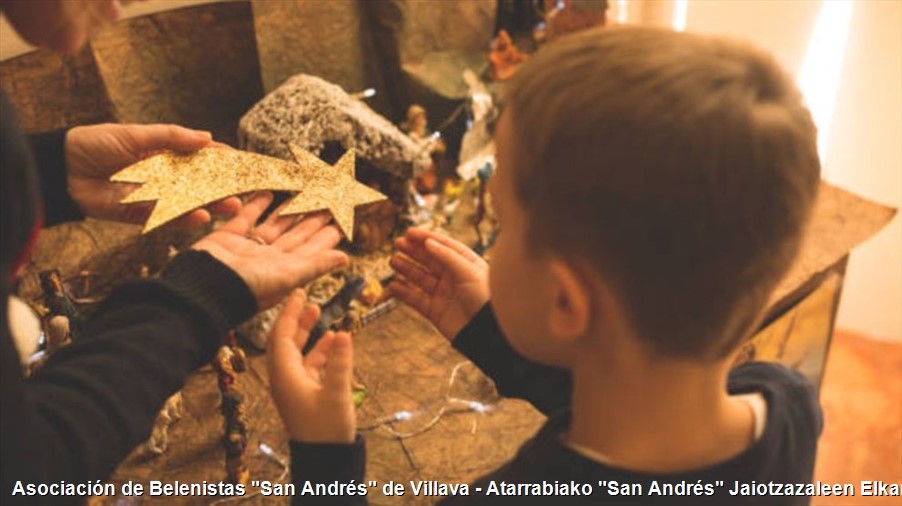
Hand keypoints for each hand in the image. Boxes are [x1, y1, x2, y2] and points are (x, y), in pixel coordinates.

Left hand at [65, 123, 239, 225]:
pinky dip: (185, 219)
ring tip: (231, 206)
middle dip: (224, 186)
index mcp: (166, 152)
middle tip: (244, 191)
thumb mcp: (135, 134)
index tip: (245, 164)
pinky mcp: (144, 214)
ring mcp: (156, 195)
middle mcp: (166, 175)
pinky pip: (169, 218)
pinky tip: (200, 217)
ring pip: (190, 202)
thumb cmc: (96, 144)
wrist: (62, 170)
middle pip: (201, 182)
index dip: (223, 160)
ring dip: (211, 205)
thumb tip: (208, 137)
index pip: (201, 156)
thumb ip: (171, 137)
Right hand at [192, 192, 348, 309]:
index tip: (339, 223)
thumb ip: (315, 265)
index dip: (325, 238)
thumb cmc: (245, 288)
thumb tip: (344, 259)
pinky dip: (256, 205)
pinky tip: (269, 192)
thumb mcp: (287, 277)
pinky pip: (245, 218)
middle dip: (311, 220)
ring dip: (288, 211)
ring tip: (303, 194)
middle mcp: (268, 260)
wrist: (202, 287)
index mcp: (284, 271)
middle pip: (295, 236)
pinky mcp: (227, 237)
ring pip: (273, 225)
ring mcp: (248, 249)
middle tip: (326, 202)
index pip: (311, 251)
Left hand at [268, 289, 354, 443]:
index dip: (289, 313)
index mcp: (285, 376)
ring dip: (306, 332)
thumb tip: (344, 332)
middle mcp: (284, 378)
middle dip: (294, 318)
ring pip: (296, 351)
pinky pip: (306, 364)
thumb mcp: (336, 394)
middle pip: (284, 340)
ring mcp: (293, 386)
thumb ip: (340, 363)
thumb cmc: (327, 429)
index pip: (282, 336)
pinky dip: (317, 350)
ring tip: (318, 311)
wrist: (324, 458)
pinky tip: (332, 340)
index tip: (298, 292)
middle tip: (305, 297)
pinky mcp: (303, 393)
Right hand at [389, 228, 488, 339]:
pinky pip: (416, 299)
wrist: (486, 332)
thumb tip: (428, 242)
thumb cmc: (485, 299)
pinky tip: (393, 285)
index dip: (426, 238)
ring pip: (420, 278)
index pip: (443, 246)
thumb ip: (447, 256)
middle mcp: (453, 277)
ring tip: (393, 260)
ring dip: (406, 268)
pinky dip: (404, 292)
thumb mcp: (469, 272)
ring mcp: (443, 293)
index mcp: (465, 264)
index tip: (410, 233)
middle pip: (429, 260)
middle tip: (397, 243)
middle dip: (413, 251)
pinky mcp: (435, 310)